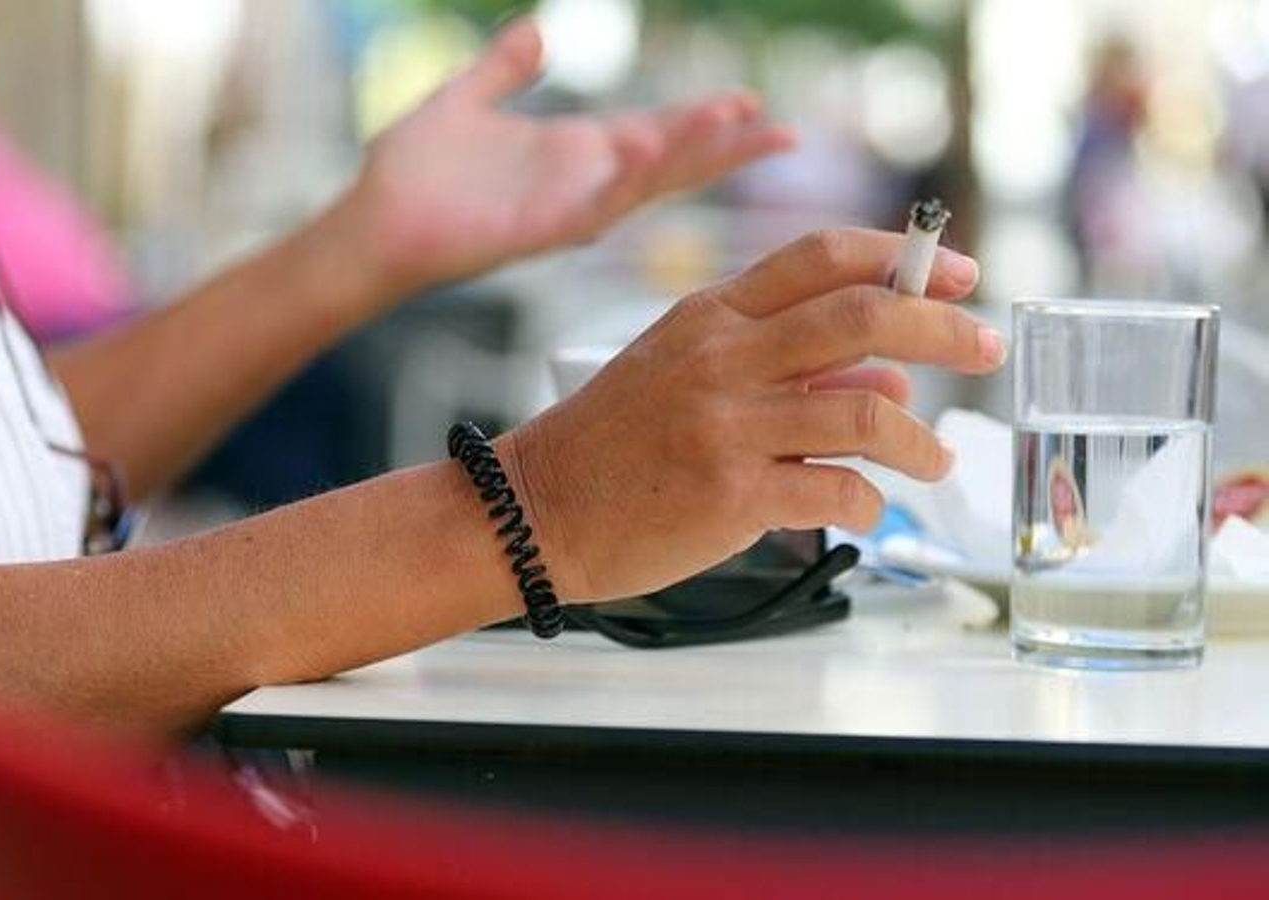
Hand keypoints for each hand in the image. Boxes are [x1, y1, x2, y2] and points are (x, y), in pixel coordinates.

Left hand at [344, 17, 793, 296]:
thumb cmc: (409, 173)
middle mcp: (577, 185)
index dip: (700, 120)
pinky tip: (648, 151)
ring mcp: (562, 210)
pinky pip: (590, 206)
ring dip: (690, 156)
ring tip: (741, 125)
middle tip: (784, 130)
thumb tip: (538, 27)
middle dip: (723, 146)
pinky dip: (621, 181)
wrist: (369, 221)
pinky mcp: (537, 231)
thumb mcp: (463, 100)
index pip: (652, 133)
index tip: (750, 103)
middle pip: (667, 162)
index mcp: (570, 154)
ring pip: (643, 184)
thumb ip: (503, 67)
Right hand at [500, 229, 1000, 600]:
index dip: (902, 257)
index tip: (959, 276)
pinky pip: (838, 489)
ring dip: (921, 438)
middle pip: (865, 314)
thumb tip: (890, 376)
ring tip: (933, 460)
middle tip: (985, 350)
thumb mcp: (682, 374)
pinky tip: (864, 509)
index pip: (821, 257)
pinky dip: (869, 501)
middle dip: (946, 327)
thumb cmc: (610, 445)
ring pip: (869, 409)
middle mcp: (722, 359)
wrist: (534, 510)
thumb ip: (780, 364)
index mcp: (709, 316)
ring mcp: (726, 426)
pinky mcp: (731, 495)